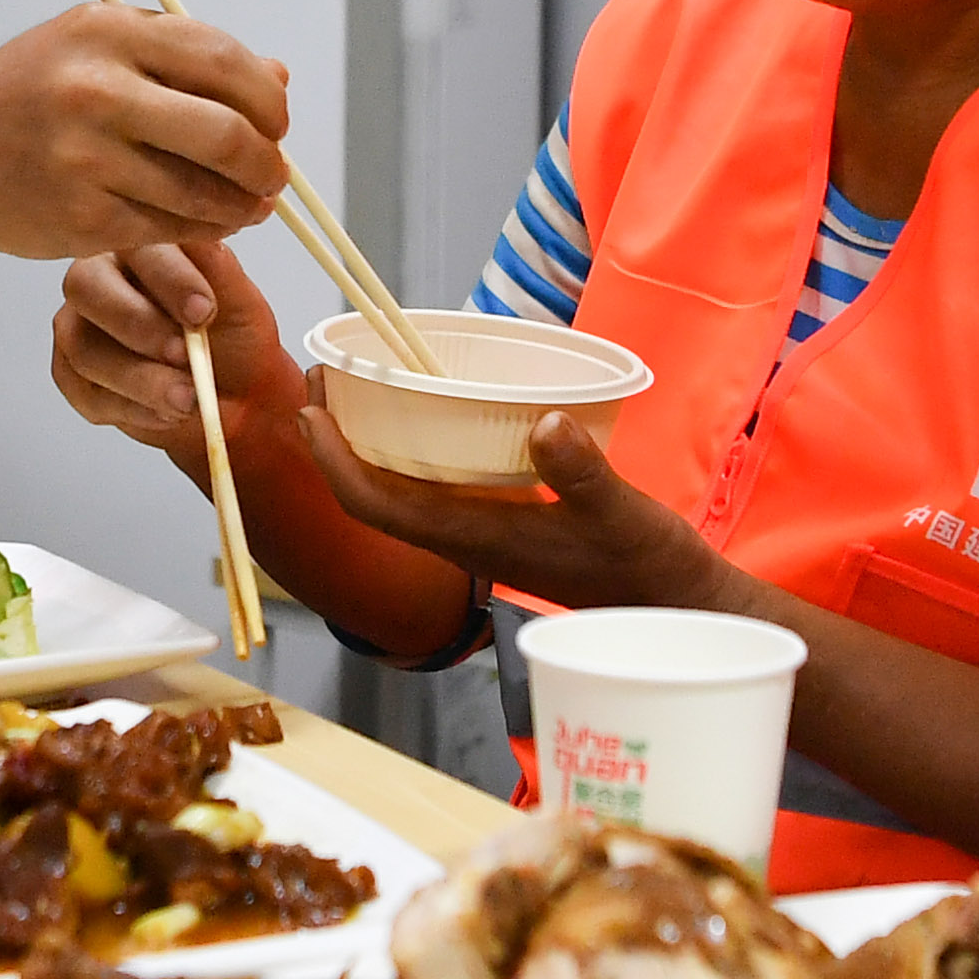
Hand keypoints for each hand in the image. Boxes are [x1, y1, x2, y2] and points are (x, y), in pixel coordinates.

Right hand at [0, 4, 290, 258]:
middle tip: (272, 175)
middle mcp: (97, 90)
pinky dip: (201, 231)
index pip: (224, 61)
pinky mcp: (80, 217)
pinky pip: (167, 229)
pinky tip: (207, 224)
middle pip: (225, 134)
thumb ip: (184, 58)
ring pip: (201, 192)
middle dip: (266, 163)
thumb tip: (278, 79)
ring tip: (248, 205)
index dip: (266, 100)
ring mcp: (86, 158)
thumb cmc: (33, 92)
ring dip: (241, 206)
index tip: (275, 122)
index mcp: (109, 33)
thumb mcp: (99, 47)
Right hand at [46, 240, 298, 466]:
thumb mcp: (242, 302)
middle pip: (87, 287)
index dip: (168, 278)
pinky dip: (130, 409)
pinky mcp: (72, 374)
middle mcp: (98, 278)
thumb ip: (220, 270)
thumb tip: (203, 239)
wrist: (235, 396)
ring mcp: (78, 326)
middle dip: (138, 324)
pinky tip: (165, 415)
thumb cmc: (233, 339)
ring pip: (84, 347)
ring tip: (187, 400)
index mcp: (138, 247)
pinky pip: (84, 391)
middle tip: (185, 355)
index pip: (136, 246)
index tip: (204, 312)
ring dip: (138, 378)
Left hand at [294, 389, 719, 615]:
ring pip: (400, 491)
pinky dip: (411, 449)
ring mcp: (479, 534)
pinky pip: (434, 487)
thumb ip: (582, 472)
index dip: (332, 462)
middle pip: (373, 494)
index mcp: (475, 539)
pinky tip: (426, 412)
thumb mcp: (622, 511)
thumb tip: (546, 424)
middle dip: (335, 441)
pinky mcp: (500, 525)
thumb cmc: (645, 563)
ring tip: (355, 384)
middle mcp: (464, 539)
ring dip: (367, 443)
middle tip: (320, 376)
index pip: (375, 506)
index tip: (308, 410)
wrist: (669, 603)